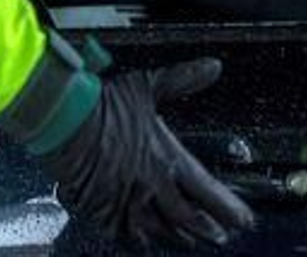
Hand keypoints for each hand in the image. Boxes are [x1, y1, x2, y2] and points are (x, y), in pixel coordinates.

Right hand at [41, 58, 254, 249]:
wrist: (62, 122)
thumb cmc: (101, 105)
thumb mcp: (146, 86)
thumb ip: (182, 78)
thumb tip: (211, 67)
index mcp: (167, 159)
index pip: (209, 193)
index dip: (231, 210)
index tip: (244, 220)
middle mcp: (152, 187)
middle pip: (191, 221)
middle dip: (210, 231)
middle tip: (222, 237)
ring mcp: (127, 204)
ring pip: (162, 233)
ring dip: (180, 239)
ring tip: (190, 241)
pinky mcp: (103, 213)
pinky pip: (128, 237)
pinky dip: (141, 241)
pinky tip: (145, 240)